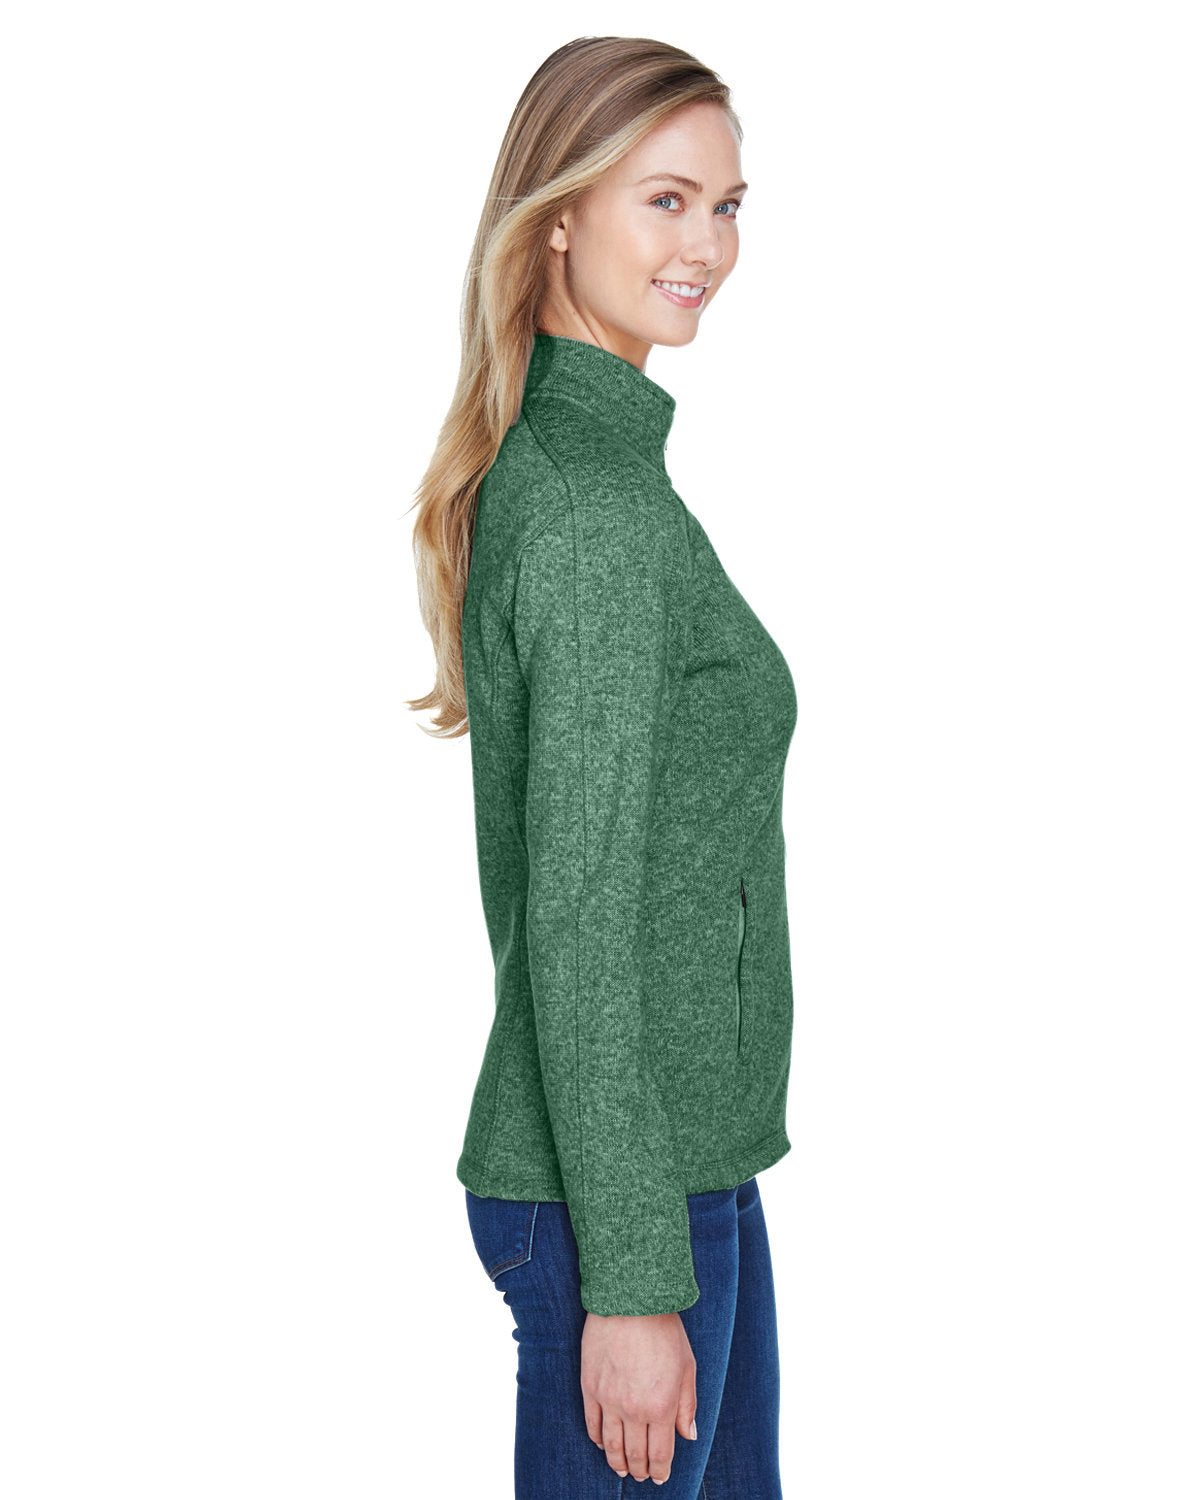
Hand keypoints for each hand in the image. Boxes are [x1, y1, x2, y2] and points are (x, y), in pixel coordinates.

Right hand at [580, 1310, 698, 1483]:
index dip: (661, 1471)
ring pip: (611, 1445)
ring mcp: (609, 1399)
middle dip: (640, 1470)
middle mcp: (634, 1409)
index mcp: (662, 1406)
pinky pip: (592, 1423)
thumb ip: (687, 1405)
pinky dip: (597, 1439)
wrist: (631, 1300)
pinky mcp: (590, 1386)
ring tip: (622, 1469)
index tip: (660, 1477)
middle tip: (642, 1476)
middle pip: (635, 1454)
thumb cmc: (664, 1330)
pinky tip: (602, 1444)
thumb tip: (688, 1435)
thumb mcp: (687, 1366)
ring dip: (617, 1462)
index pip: (660, 1454)